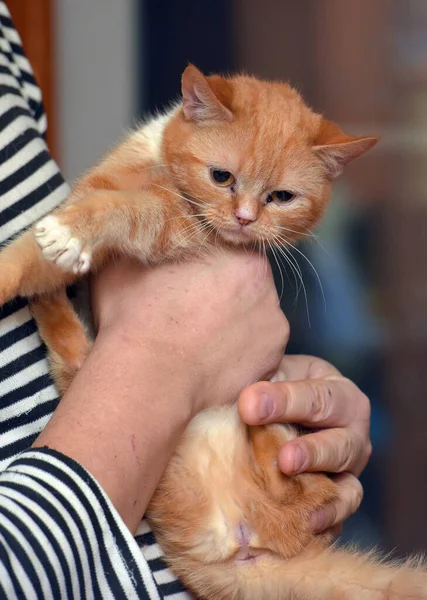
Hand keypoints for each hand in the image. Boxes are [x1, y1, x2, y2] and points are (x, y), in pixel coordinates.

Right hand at [92, 249, 288, 414]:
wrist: (147, 380)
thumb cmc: (136, 318)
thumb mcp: (127, 263)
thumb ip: (150, 243)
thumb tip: (145, 233)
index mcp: (240, 254)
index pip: (230, 250)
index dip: (207, 265)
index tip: (187, 280)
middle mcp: (267, 287)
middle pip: (246, 284)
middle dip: (225, 293)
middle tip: (192, 311)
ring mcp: (275, 328)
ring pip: (253, 319)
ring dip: (234, 324)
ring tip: (200, 340)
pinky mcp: (272, 364)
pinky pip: (257, 354)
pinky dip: (240, 356)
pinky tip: (212, 361)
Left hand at [238, 355, 370, 533]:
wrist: (260, 421)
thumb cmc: (266, 391)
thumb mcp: (266, 376)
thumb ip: (262, 384)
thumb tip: (248, 403)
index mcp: (336, 391)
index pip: (318, 396)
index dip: (285, 401)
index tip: (248, 405)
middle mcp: (352, 431)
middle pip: (340, 443)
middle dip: (311, 452)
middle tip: (283, 459)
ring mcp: (349, 470)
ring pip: (348, 486)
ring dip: (322, 494)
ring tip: (294, 497)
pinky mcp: (339, 501)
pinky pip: (340, 517)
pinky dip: (326, 521)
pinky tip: (306, 524)